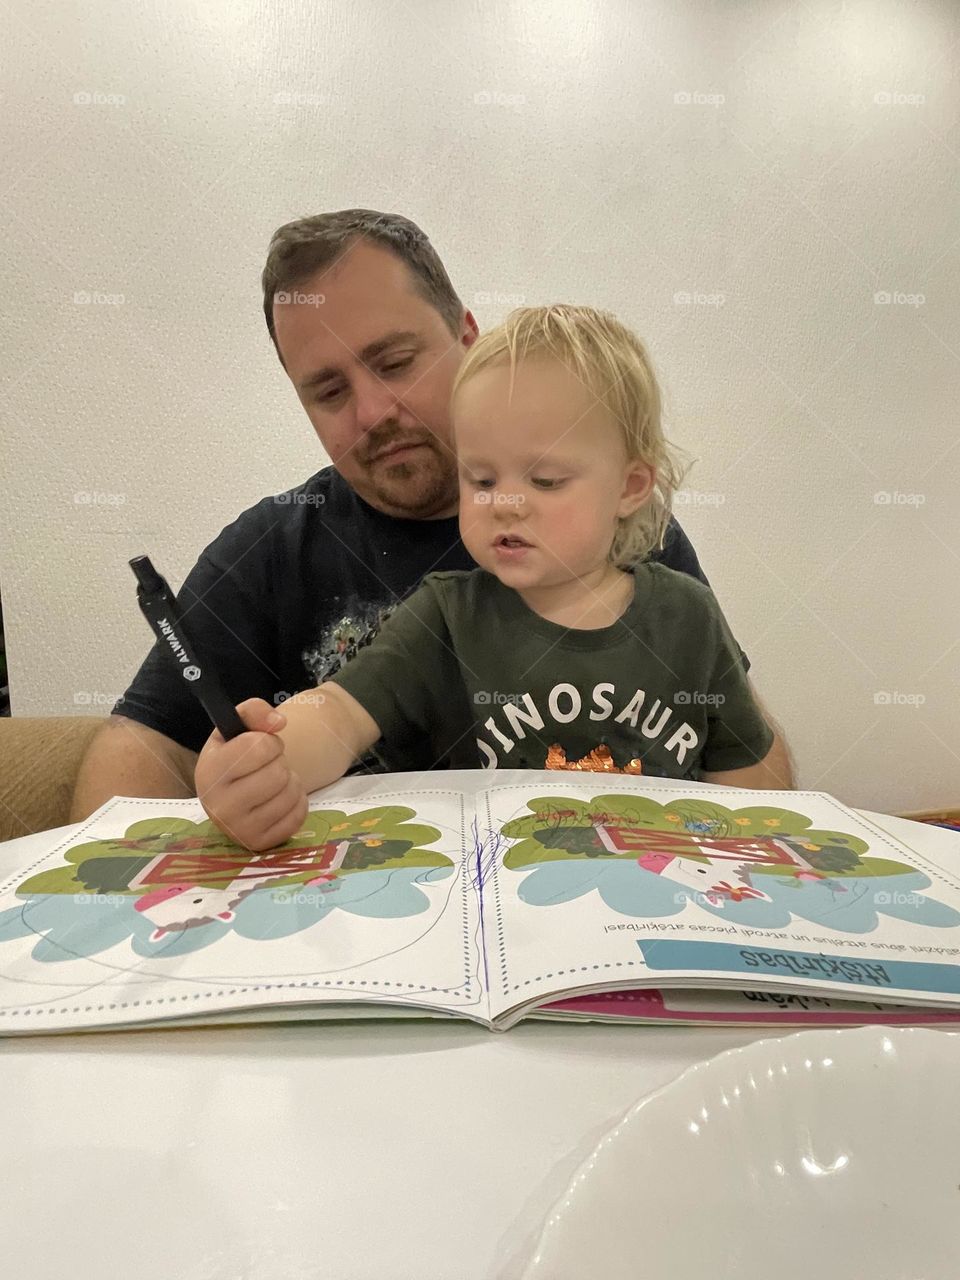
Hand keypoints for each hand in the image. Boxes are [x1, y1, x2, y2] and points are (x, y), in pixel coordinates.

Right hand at [195, 698, 308, 850]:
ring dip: (291, 781)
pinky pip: (298, 816)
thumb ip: (254, 711)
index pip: (258, 747)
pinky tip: (280, 799)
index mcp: (209, 772)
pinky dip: (297, 802)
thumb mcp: (236, 727)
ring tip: (274, 782)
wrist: (230, 793)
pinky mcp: (258, 843)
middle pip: (277, 774)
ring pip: (290, 794)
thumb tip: (278, 722)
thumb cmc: (234, 756)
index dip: (269, 741)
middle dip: (280, 763)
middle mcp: (218, 806)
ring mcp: (238, 830)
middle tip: (268, 766)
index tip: (263, 745)